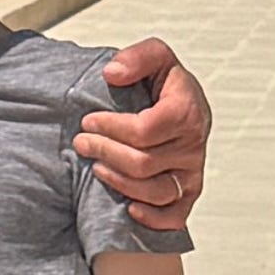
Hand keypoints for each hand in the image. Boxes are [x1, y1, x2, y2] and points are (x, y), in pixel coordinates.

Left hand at [75, 37, 210, 231]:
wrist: (186, 105)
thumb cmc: (165, 83)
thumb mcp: (156, 56)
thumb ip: (137, 57)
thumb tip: (112, 74)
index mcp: (186, 111)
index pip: (143, 130)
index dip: (110, 128)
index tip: (87, 120)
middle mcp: (193, 145)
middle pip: (143, 163)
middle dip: (105, 152)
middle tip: (81, 142)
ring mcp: (192, 172)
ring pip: (155, 191)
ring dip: (119, 182)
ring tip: (95, 167)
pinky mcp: (190, 192)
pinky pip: (175, 215)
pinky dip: (153, 218)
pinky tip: (129, 209)